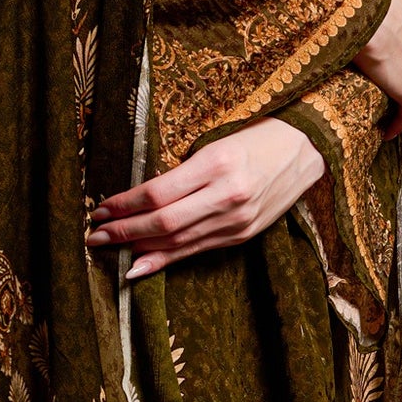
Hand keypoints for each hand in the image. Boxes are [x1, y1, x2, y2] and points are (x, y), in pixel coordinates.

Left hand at [87, 119, 324, 281]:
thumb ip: (183, 169)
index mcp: (217, 163)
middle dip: (124, 232)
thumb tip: (140, 196)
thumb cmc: (256, 134)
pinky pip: (196, 250)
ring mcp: (237, 220)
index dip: (124, 204)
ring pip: (178, 242)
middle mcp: (227, 195)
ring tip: (111, 250)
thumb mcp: (217, 140)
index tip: (101, 208)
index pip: (158, 192)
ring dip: (139, 249)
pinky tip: (141, 267)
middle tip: (95, 236)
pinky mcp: (243, 235)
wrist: (306, 149)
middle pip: (163, 222)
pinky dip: (165, 261)